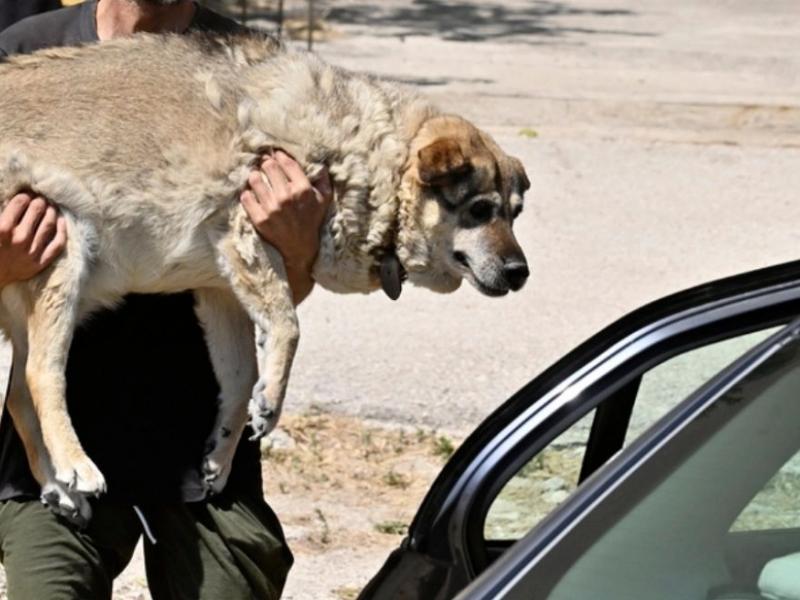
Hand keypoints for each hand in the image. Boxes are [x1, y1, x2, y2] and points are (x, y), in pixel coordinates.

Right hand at [0, 193, 66, 287]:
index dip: (25, 195)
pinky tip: (62, 221)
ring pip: (49, 224)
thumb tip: (17, 200)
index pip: (20, 202)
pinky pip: (57, 244)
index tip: (27, 195)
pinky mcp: (40, 262)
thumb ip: (3, 215)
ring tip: (51, 207)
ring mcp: (31, 251)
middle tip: (41, 199)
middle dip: (40, 201)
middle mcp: (19, 239)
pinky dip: (62, 230)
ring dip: (52, 211)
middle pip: (37, 210)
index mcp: (2, 228)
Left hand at [240, 150, 332, 303]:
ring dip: (254, 177)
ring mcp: (272, 208)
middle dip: (265, 163)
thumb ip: (324, 181)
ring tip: (256, 178)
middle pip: (268, 166)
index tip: (275, 155)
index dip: (279, 155)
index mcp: (303, 189)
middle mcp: (287, 197)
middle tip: (264, 164)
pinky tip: (252, 194)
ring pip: (254, 179)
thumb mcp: (324, 201)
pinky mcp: (259, 219)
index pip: (286, 162)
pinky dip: (247, 194)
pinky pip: (246, 197)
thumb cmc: (312, 222)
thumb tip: (321, 164)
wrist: (299, 249)